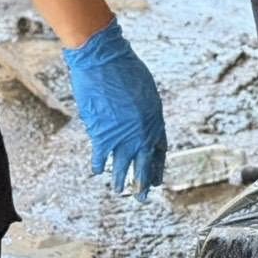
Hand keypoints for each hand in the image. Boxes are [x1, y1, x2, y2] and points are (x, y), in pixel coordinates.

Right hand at [63, 18, 165, 196]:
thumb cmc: (126, 68)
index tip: (157, 176)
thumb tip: (141, 121)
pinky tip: (98, 172)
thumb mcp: (145, 90)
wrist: (104, 61)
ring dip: (122, 181)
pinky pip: (101, 157)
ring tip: (121, 191)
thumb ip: (145, 110)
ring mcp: (121, 136)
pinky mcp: (101, 135)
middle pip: (145, 163)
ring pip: (123, 166)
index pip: (160, 149)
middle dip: (145, 181)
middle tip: (143, 196)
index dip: (158, 164)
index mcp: (155, 119)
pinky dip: (98, 165)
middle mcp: (141, 132)